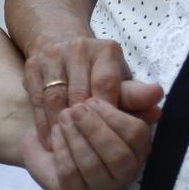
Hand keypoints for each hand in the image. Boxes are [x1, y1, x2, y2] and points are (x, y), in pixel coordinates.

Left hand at [21, 98, 153, 189]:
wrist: (51, 134)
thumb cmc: (87, 116)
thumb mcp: (108, 100)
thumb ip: (131, 94)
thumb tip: (157, 91)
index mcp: (139, 148)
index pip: (137, 135)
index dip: (114, 116)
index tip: (93, 101)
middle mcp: (125, 172)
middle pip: (118, 156)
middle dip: (94, 129)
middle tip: (75, 109)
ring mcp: (101, 187)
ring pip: (92, 166)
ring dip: (75, 136)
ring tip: (64, 117)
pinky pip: (70, 174)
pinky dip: (62, 149)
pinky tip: (56, 133)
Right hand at [24, 33, 148, 147]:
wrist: (58, 38)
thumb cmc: (96, 68)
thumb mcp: (119, 79)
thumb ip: (135, 98)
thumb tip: (157, 109)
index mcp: (105, 50)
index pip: (106, 85)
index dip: (106, 113)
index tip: (107, 136)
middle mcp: (77, 48)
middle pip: (79, 94)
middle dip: (83, 124)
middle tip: (87, 151)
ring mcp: (51, 56)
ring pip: (55, 99)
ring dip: (62, 128)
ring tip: (68, 151)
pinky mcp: (32, 67)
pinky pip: (37, 101)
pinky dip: (44, 124)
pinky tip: (51, 141)